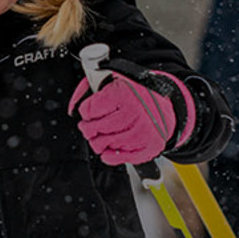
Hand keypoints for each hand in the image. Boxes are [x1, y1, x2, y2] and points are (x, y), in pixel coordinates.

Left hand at [68, 62, 189, 166]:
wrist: (165, 103)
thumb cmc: (135, 92)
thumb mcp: (112, 79)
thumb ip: (87, 88)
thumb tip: (73, 107)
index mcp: (124, 93)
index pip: (89, 109)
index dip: (86, 111)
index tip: (90, 111)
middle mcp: (135, 112)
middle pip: (96, 128)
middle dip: (88, 129)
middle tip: (89, 127)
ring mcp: (144, 131)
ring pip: (107, 143)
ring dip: (98, 142)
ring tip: (100, 136)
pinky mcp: (150, 146)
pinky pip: (123, 158)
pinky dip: (111, 156)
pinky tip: (108, 150)